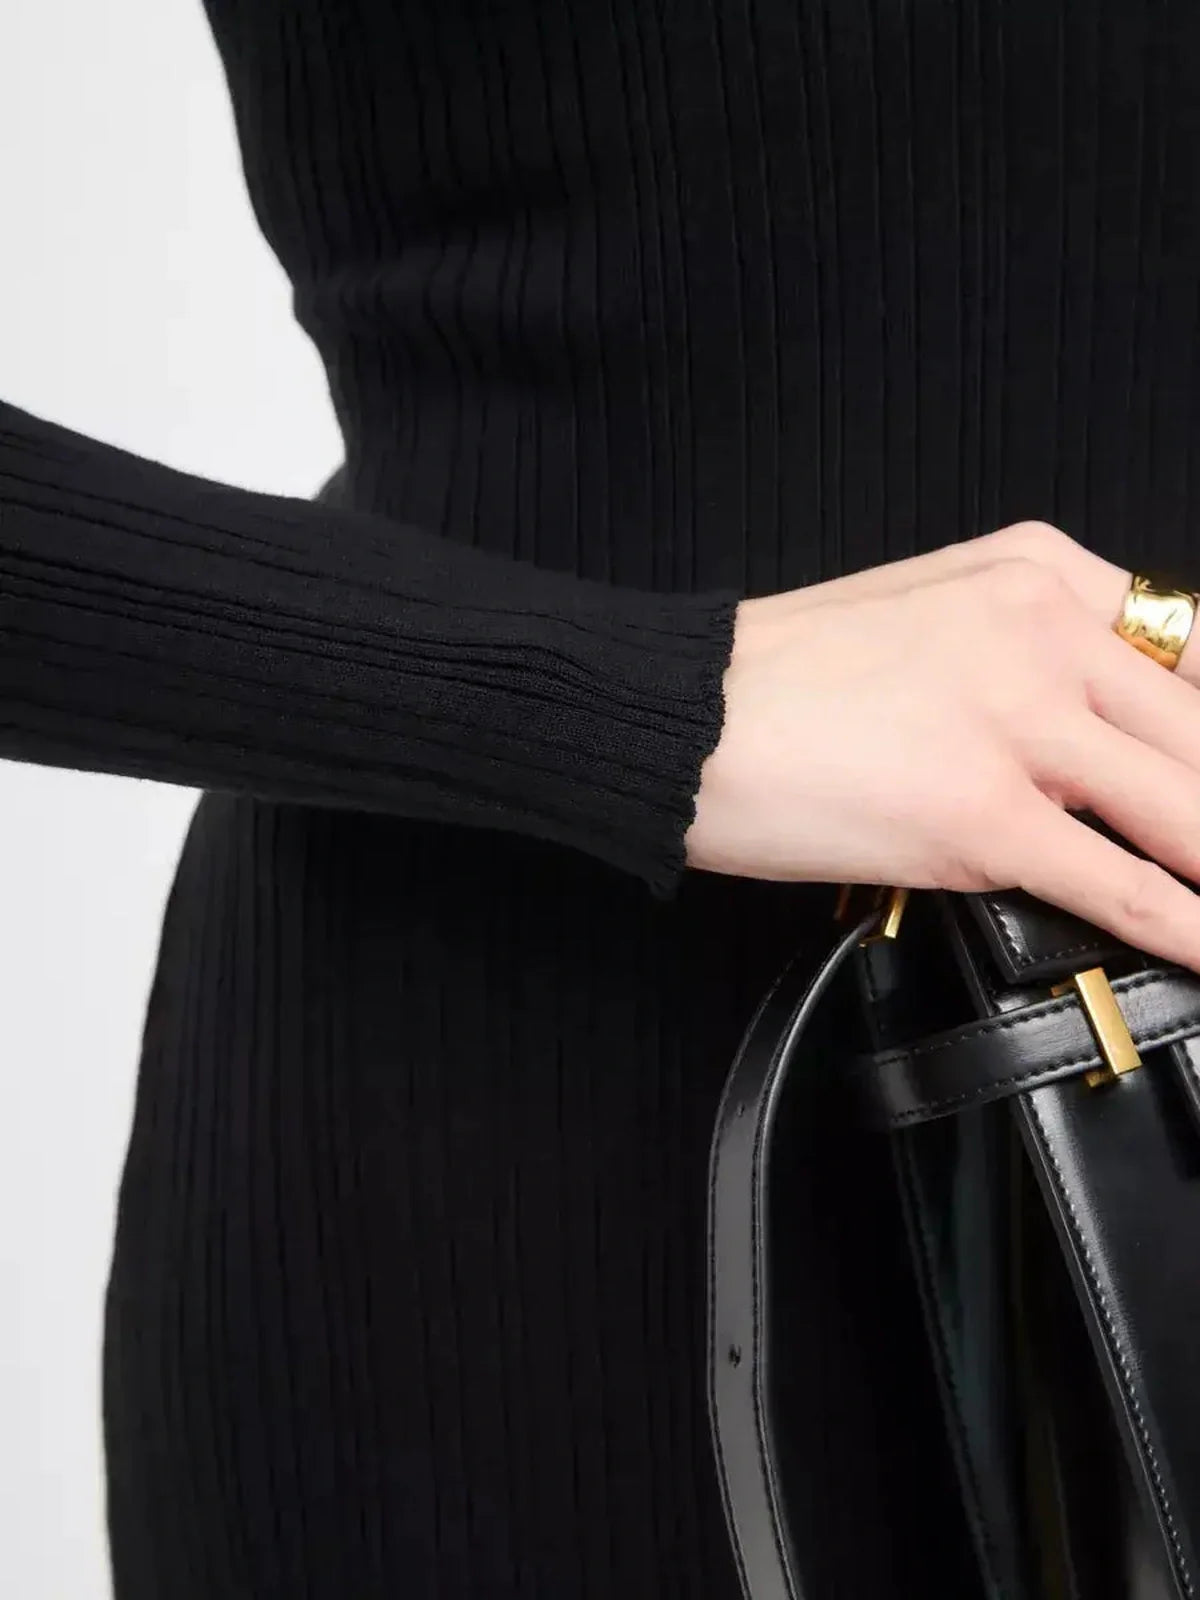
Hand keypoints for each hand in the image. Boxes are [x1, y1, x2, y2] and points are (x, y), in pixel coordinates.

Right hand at [685, 522, 1199, 970]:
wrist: (679, 717)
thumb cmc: (776, 676)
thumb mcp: (927, 613)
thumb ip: (1025, 648)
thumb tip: (1096, 734)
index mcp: (1035, 571)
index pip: (1196, 648)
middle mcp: (1042, 629)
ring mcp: (1017, 721)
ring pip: (1183, 812)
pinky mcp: (982, 815)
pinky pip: (1123, 885)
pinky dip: (1186, 928)